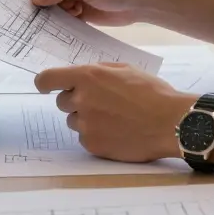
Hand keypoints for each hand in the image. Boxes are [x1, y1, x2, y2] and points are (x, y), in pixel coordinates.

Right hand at [30, 0, 144, 25]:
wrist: (137, 3)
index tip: (40, 6)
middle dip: (48, 4)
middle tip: (58, 12)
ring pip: (52, 7)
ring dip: (59, 13)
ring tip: (75, 12)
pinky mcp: (79, 10)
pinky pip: (63, 17)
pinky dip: (66, 20)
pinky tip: (78, 18)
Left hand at [34, 63, 192, 163]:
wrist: (169, 122)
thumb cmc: (151, 92)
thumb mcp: (125, 69)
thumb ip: (98, 71)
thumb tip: (81, 76)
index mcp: (88, 76)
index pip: (47, 79)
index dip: (44, 82)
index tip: (46, 86)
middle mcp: (81, 100)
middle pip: (62, 101)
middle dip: (76, 100)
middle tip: (101, 101)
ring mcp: (86, 125)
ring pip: (74, 120)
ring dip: (87, 118)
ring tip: (114, 117)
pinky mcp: (92, 145)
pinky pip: (85, 137)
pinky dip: (97, 134)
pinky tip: (117, 130)